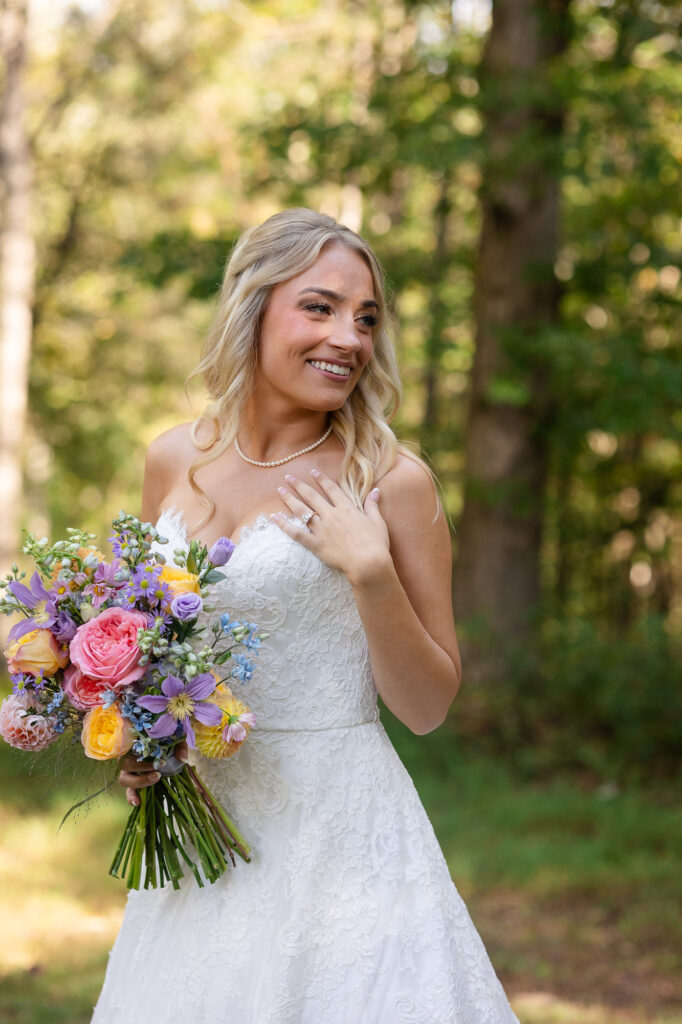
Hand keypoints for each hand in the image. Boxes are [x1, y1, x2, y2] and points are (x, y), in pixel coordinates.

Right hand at [118, 740, 188, 806]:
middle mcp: (129, 758)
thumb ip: (179, 747)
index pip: (131, 748)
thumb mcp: (175, 742)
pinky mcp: (134, 783)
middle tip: (158, 774)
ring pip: (124, 779)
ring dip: (138, 782)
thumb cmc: (168, 743)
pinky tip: (138, 802)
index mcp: (136, 745)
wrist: (170, 749)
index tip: (162, 763)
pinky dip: (131, 797)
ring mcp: (130, 772)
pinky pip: (128, 791)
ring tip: (154, 782)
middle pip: (125, 765)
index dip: (143, 755)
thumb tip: (182, 759)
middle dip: (141, 769)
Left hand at [273, 468, 391, 585]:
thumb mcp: (377, 521)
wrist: (367, 562)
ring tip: (280, 491)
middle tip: (288, 477)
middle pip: (312, 497)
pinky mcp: (316, 544)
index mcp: (347, 509)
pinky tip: (274, 518)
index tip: (313, 472)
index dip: (321, 480)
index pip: (332, 490)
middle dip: (299, 485)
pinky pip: (296, 533)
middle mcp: (331, 516)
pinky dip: (284, 525)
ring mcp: (322, 529)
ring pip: (302, 511)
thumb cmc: (376, 543)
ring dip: (290, 499)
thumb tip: (376, 490)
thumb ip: (372, 505)